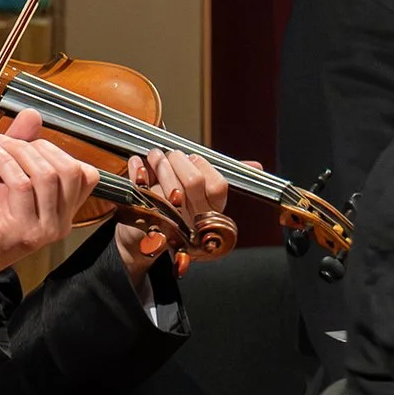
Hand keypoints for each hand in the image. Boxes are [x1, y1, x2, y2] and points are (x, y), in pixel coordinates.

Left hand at [0, 110, 98, 300]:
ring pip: (47, 175)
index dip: (58, 151)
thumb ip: (21, 149)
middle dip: (37, 147)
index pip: (86, 175)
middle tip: (7, 142)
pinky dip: (5, 162)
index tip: (27, 145)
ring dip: (19, 152)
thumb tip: (33, 114)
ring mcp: (44, 230)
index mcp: (63, 213)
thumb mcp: (6, 179)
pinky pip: (22, 184)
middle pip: (69, 170)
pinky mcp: (22, 231)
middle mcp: (61, 224)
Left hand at [116, 149, 232, 278]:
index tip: (193, 157)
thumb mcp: (201, 197)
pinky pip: (140, 191)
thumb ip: (221, 180)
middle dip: (180, 161)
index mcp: (212, 214)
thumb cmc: (174, 212)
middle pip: (192, 182)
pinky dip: (137, 171)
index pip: (218, 186)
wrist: (140, 240)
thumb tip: (257, 166)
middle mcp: (194, 221)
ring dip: (160, 163)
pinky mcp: (144, 222)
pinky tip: (136, 162)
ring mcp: (170, 223)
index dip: (205, 166)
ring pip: (168, 187)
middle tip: (170, 154)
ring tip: (155, 155)